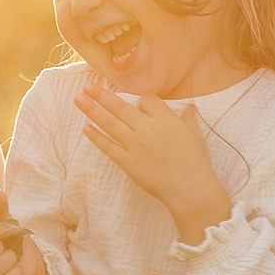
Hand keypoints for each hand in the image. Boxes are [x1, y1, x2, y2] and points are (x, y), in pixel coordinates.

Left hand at [77, 85, 233, 243]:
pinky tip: (85, 128)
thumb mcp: (196, 136)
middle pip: (121, 107)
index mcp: (165, 120)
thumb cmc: (196, 162)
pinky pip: (109, 147)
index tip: (138, 104)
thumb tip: (189, 108)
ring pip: (110, 123)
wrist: (189, 188)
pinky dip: (96, 137)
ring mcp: (135, 145)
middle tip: (87, 86)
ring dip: (93, 110)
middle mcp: (147, 128)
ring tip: (78, 99)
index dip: (141, 101)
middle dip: (102, 95)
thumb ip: (189, 120)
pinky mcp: (128, 162)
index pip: (147, 101)